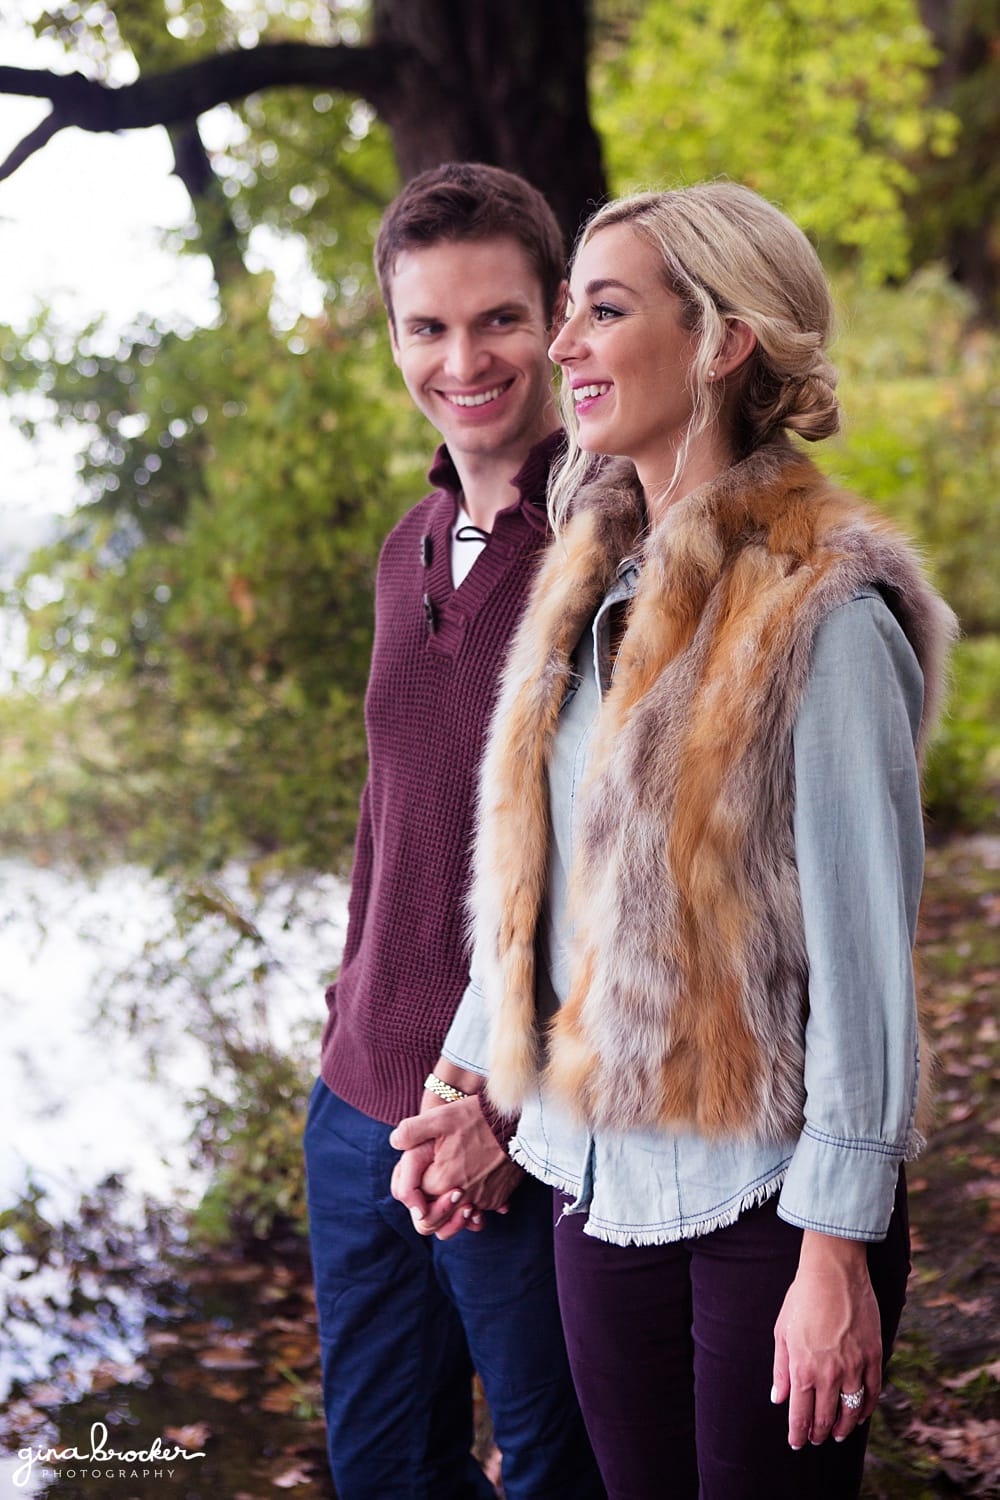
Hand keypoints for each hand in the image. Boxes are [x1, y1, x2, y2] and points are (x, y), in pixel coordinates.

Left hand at [390, 1095, 523, 1238]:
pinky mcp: (497, 1199)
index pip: (414, 1201)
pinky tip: (470, 1184)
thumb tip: (395, 1143)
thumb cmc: (476, 1117)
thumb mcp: (439, 1117)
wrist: (517, 1121)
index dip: (409, 1189)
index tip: (416, 1175)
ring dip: (449, 1213)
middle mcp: (461, 1197)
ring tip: (448, 1192)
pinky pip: (478, 1213)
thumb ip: (410, 1131)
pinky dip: (472, 1205)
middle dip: (426, 1209)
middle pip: (432, 1222)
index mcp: (441, 1180)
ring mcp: (482, 1200)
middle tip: (428, 1190)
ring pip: (456, 1222)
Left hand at [772, 1231, 881, 1449]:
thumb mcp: (782, 1332)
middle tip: (816, 1440)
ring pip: (851, 1410)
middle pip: (825, 1416)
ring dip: (844, 1427)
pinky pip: (873, 1393)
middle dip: (818, 1433)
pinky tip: (861, 1414)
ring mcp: (854, 1367)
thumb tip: (778, 1398)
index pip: (800, 1414)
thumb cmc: (802, 1298)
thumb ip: (780, 1369)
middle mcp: (829, 1374)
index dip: (798, 1433)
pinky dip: (866, 1408)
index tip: (797, 1443)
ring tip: (838, 1435)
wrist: (834, 1273)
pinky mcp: (874, 1357)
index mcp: (803, 1369)